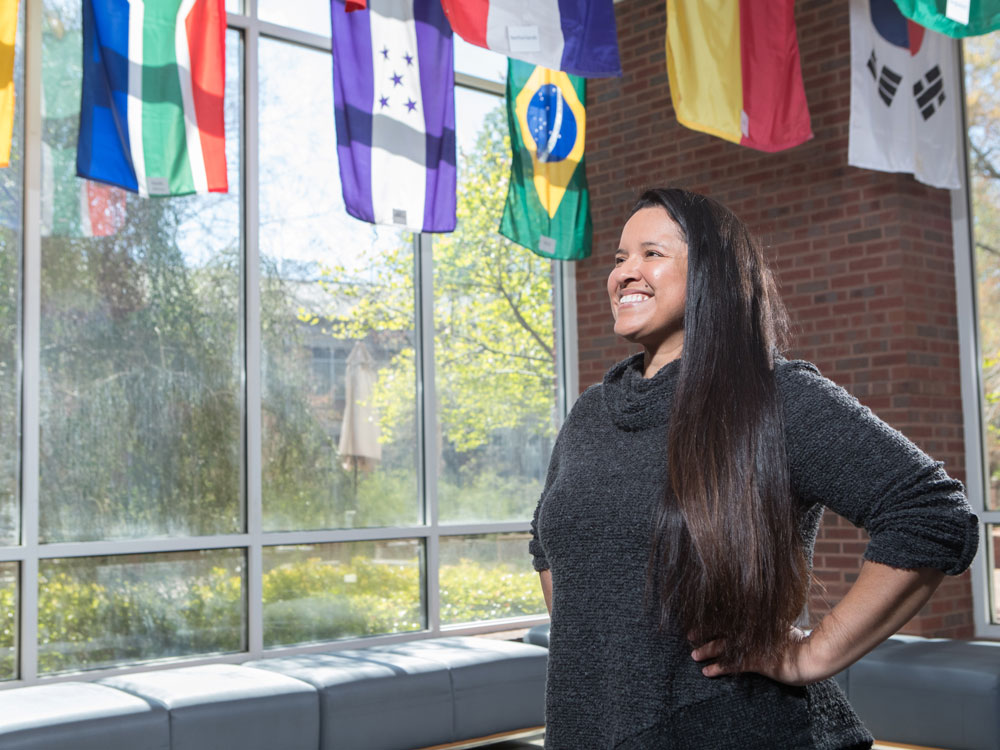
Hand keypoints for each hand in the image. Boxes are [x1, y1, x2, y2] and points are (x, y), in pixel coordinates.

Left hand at [689, 627, 827, 685]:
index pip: (730, 617)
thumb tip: (757, 618)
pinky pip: (732, 665)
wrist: (813, 656)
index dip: (713, 619)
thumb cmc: (799, 642)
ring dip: (707, 651)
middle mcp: (752, 632)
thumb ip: (767, 622)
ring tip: (694, 655)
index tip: (702, 619)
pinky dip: (718, 668)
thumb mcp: (782, 626)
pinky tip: (707, 672)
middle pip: (722, 630)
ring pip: (723, 647)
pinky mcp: (756, 662)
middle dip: (704, 633)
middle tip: (689, 636)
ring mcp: (753, 647)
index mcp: (757, 621)